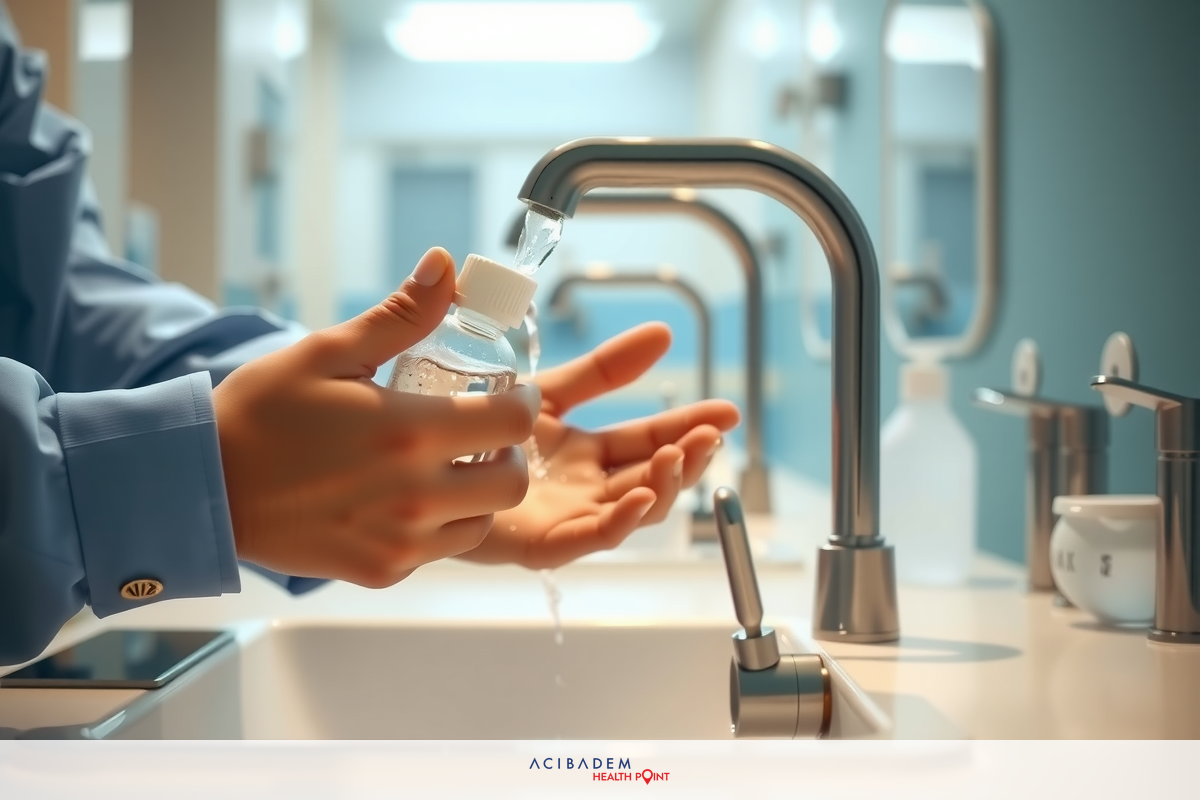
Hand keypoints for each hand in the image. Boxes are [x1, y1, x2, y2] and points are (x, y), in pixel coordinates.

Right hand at [213, 248, 538, 586]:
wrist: (202, 487)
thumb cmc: (261, 414)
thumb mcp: (328, 352)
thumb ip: (401, 314)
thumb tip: (446, 265)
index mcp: (409, 431)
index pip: (514, 421)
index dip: (523, 402)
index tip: (512, 394)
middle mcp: (416, 494)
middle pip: (513, 481)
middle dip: (511, 452)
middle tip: (485, 433)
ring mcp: (401, 541)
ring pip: (484, 521)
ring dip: (481, 492)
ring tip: (449, 465)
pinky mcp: (383, 571)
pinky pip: (441, 549)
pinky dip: (442, 525)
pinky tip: (411, 497)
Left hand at [458, 323, 740, 568]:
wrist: (409, 451)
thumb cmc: (471, 427)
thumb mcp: (550, 390)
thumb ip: (604, 369)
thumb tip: (664, 333)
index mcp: (587, 453)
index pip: (651, 440)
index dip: (689, 426)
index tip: (726, 410)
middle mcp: (583, 488)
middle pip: (652, 478)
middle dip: (689, 458)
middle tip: (714, 433)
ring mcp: (564, 518)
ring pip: (631, 512)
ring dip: (664, 487)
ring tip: (680, 454)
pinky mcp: (537, 544)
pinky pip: (589, 539)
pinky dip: (621, 521)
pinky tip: (641, 496)